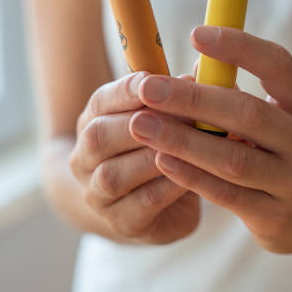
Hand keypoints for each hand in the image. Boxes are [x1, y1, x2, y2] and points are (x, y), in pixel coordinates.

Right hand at [70, 72, 199, 243]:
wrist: (143, 208)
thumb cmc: (156, 152)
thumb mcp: (161, 120)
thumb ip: (178, 96)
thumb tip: (206, 68)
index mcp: (93, 122)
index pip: (100, 102)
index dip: (126, 91)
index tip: (153, 81)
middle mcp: (85, 158)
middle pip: (98, 136)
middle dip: (141, 123)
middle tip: (184, 115)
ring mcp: (98, 194)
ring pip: (115, 174)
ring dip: (153, 157)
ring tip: (189, 145)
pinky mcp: (122, 223)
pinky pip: (142, 204)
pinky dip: (168, 187)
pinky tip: (192, 176)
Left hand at [129, 26, 291, 253]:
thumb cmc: (279, 153)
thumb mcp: (273, 119)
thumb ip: (236, 95)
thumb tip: (195, 67)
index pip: (278, 65)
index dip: (239, 47)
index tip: (195, 33)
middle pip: (249, 114)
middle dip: (193, 99)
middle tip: (148, 88)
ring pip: (233, 159)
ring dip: (182, 140)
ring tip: (141, 124)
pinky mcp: (276, 218)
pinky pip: (226, 195)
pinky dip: (192, 176)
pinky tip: (161, 160)